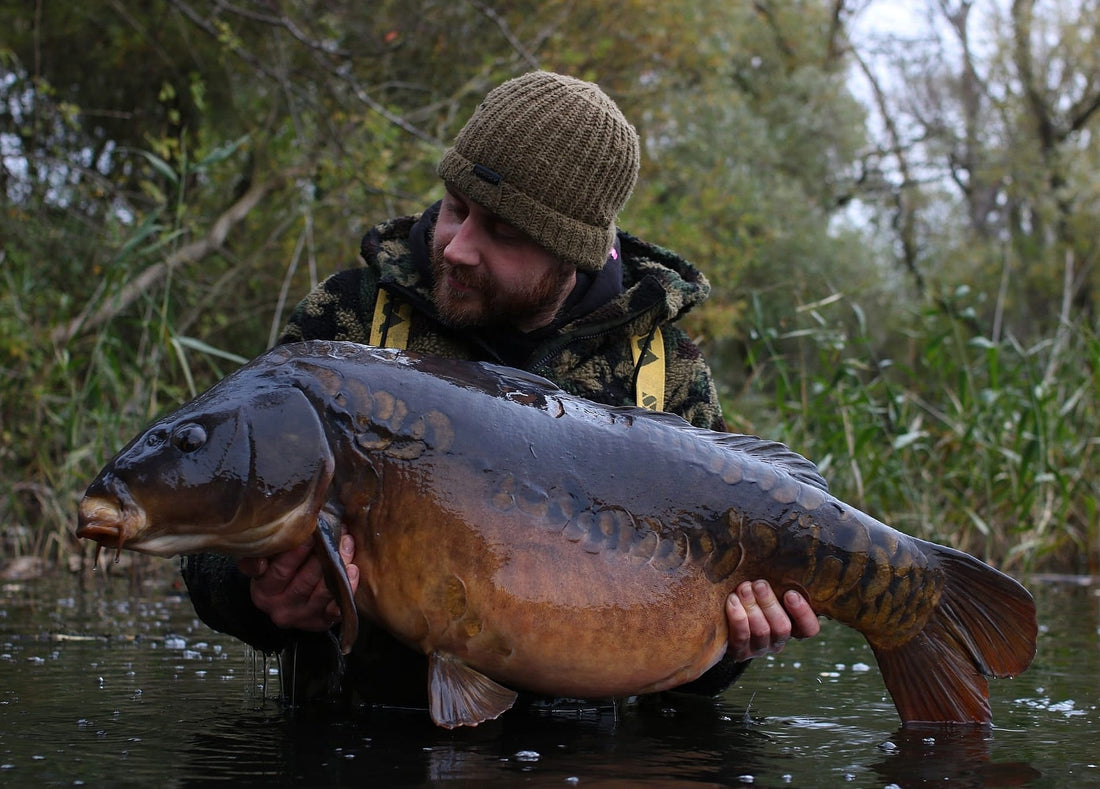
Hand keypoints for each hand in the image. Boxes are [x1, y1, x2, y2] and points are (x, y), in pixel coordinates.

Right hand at [238, 534, 359, 631]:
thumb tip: (260, 560)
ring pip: (324, 591)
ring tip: (347, 543)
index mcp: (263, 592)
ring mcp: (303, 617)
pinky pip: (338, 607)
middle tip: (338, 530)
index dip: (298, 551)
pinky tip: (354, 570)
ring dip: (340, 565)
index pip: (280, 570)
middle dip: (324, 553)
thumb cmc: (273, 572)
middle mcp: (281, 608)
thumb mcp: (261, 563)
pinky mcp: (321, 622)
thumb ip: (255, 557)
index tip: (312, 531)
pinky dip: (349, 588)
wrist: (281, 602)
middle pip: (306, 580)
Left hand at [725, 580, 818, 661]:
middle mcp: (778, 640)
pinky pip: (741, 637)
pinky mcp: (740, 651)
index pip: (809, 628)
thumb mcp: (765, 588)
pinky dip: (737, 617)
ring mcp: (759, 648)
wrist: (721, 614)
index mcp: (792, 626)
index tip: (790, 593)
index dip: (803, 613)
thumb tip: (783, 553)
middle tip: (760, 585)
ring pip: (762, 631)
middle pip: (783, 628)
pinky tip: (732, 600)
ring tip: (744, 588)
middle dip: (770, 604)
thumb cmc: (750, 592)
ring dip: (753, 608)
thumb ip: (776, 580)